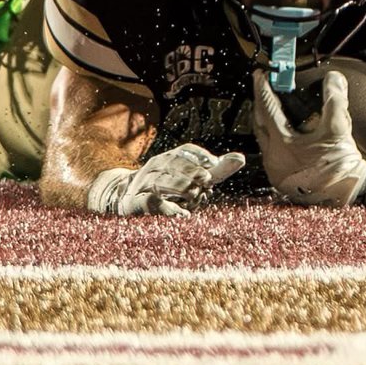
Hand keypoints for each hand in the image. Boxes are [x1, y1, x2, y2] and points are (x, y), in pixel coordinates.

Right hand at [87, 144, 245, 216]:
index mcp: (170, 159)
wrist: (124, 198)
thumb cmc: (167, 188)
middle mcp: (156, 166)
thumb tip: (241, 158)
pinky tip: (179, 214)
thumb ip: (215, 170)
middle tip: (206, 180)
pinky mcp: (134, 202)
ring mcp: (144, 184)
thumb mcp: (191, 178)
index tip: (213, 164)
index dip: (199, 156)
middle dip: (190, 170)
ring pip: (161, 180)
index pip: (185, 151)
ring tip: (195, 194)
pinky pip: (149, 202)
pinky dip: (164, 207)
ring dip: (179, 186)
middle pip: (174, 163)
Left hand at [252, 68, 365, 205]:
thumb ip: (334, 99)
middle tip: (263, 87)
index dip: (262, 89)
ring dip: (265, 121)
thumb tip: (334, 78)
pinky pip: (270, 152)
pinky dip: (272, 137)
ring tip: (272, 106)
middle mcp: (274, 160)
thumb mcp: (339, 128)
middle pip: (259, 124)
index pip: (267, 110)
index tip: (260, 76)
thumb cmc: (343, 167)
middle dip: (260, 104)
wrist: (351, 196)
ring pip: (263, 139)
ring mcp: (276, 172)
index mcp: (283, 146)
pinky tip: (282, 131)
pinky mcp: (281, 179)